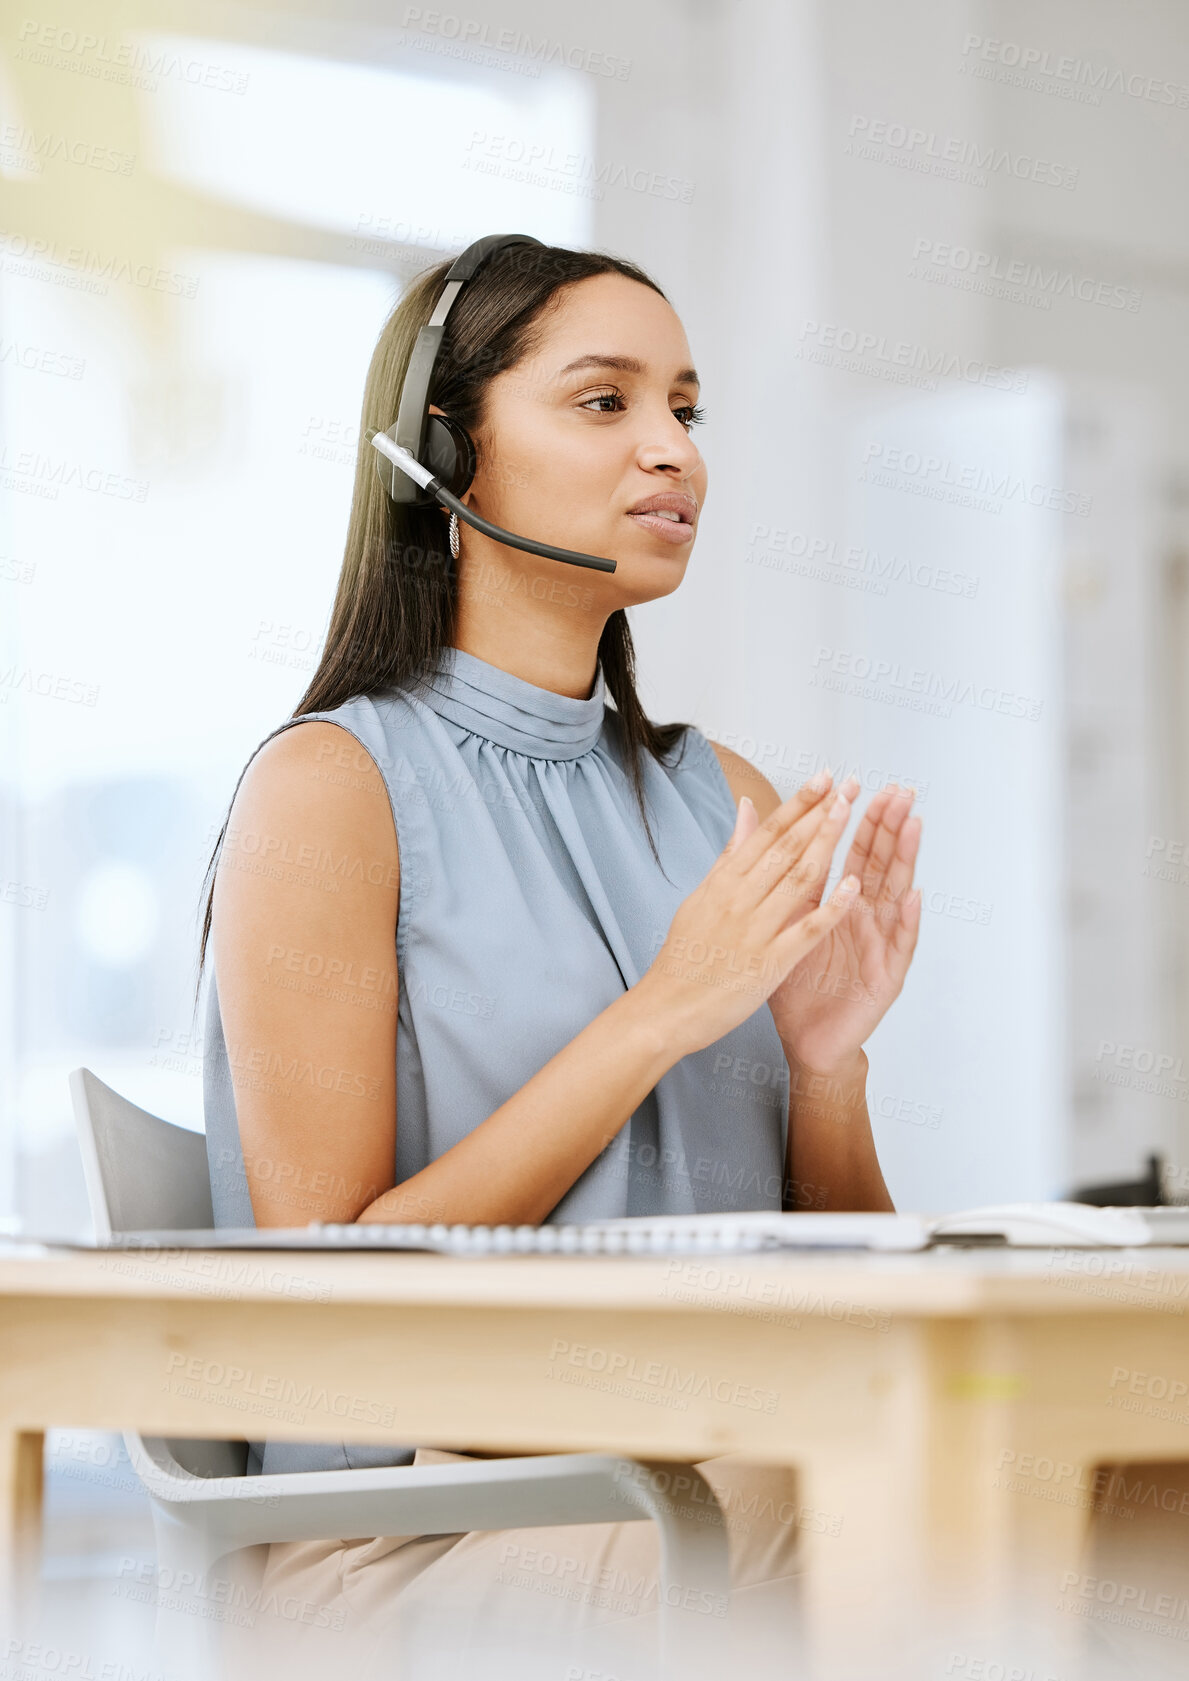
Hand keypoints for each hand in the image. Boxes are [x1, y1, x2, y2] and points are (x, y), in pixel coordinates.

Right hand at [639, 772, 861, 1056]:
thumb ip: (731, 854)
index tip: (825, 778)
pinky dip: (829, 908)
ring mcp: (754, 931)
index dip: (799, 804)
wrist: (665, 1009)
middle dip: (820, 813)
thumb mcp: (701, 896)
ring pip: (797, 879)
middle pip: (786, 848)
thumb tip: (748, 808)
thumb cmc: (683, 957)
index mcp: (723, 882)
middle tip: (850, 785)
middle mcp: (738, 900)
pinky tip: (852, 886)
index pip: (767, 834)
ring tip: (850, 815)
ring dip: (826, 843)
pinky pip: (804, 931)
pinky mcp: (768, 965)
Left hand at [761, 778, 921, 1073]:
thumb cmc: (796, 984)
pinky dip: (907, 921)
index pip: (850, 853)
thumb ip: (780, 881)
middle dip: (888, 827)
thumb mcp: (782, 925)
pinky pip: (900, 945)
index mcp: (839, 904)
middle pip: (879, 865)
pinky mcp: (887, 976)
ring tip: (913, 825)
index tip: (856, 783)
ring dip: (906, 860)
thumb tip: (765, 838)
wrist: (805, 1040)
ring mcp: (880, 945)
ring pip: (896, 894)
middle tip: (898, 791)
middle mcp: (865, 918)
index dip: (854, 819)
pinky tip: (913, 896)